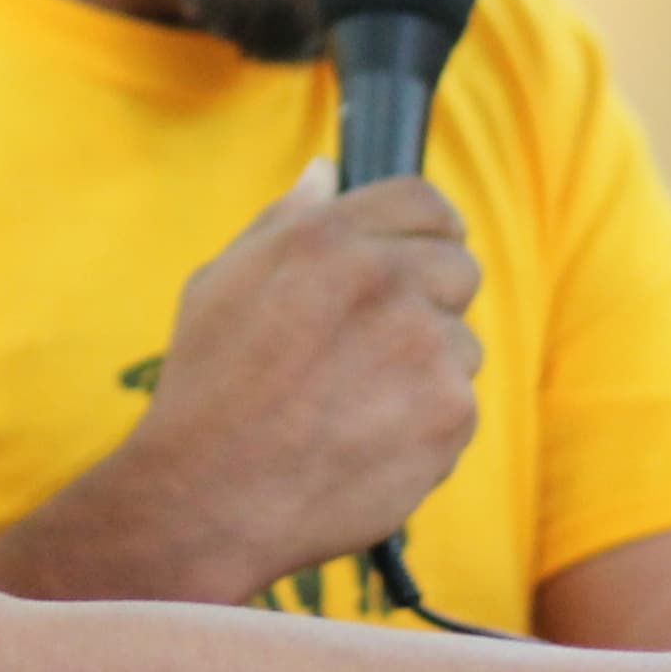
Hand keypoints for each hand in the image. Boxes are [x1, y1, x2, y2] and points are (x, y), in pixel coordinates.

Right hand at [107, 161, 486, 602]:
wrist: (209, 498)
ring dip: (425, 371)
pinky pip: (458, 406)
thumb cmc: (208, 391)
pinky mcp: (449, 412)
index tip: (411, 265)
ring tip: (355, 407)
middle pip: (459, 269)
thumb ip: (284, 221)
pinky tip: (367, 443)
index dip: (423, 233)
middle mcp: (385, 279)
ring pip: (461, 345)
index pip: (425, 203)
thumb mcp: (221, 284)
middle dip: (427, 304)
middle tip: (370, 353)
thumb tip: (325, 173)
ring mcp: (424, 346)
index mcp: (329, 238)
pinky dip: (425, 427)